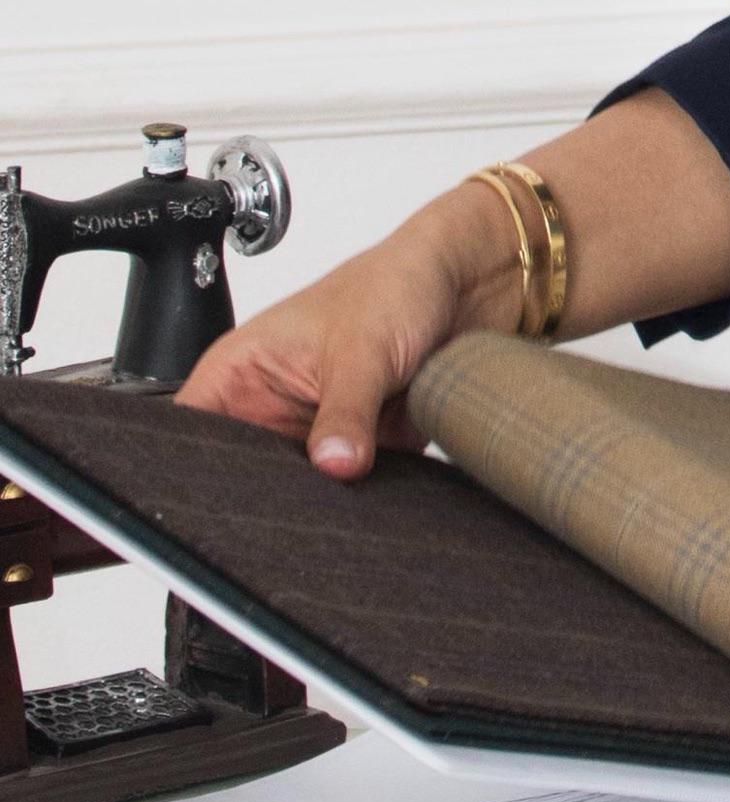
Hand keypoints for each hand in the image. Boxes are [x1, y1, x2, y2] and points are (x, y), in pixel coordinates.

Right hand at [176, 181, 520, 477]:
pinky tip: (363, 509)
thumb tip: (334, 465)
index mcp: (240, 373)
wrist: (470, 286)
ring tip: (328, 509)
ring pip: (290, 491)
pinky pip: (341, 492)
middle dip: (256, 498)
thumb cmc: (398, 285)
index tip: (211, 502)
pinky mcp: (353, 451)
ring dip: (311, 501)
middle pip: (235, 476)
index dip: (188, 473)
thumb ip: (346, 412)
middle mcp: (267, 408)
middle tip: (280, 516)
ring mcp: (309, 434)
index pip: (187, 435)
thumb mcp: (362, 350)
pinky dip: (352, 502)